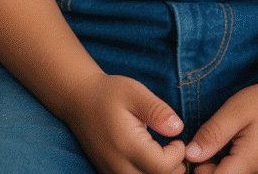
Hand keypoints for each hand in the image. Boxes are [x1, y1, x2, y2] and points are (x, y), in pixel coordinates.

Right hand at [64, 71, 186, 173]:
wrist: (79, 100)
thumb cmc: (109, 93)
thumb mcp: (135, 92)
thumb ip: (157, 110)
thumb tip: (178, 128)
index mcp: (126, 144)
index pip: (161, 167)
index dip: (177, 156)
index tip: (177, 139)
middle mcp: (117, 164)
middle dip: (173, 169)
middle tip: (175, 148)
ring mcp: (111, 172)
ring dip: (160, 173)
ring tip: (165, 154)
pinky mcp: (109, 173)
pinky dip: (147, 173)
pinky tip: (151, 159)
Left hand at [184, 77, 257, 173]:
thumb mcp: (235, 110)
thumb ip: (212, 134)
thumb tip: (190, 155)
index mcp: (253, 159)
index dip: (203, 171)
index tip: (197, 155)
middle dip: (212, 171)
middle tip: (207, 148)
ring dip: (224, 171)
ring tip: (221, 149)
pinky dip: (236, 169)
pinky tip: (233, 154)